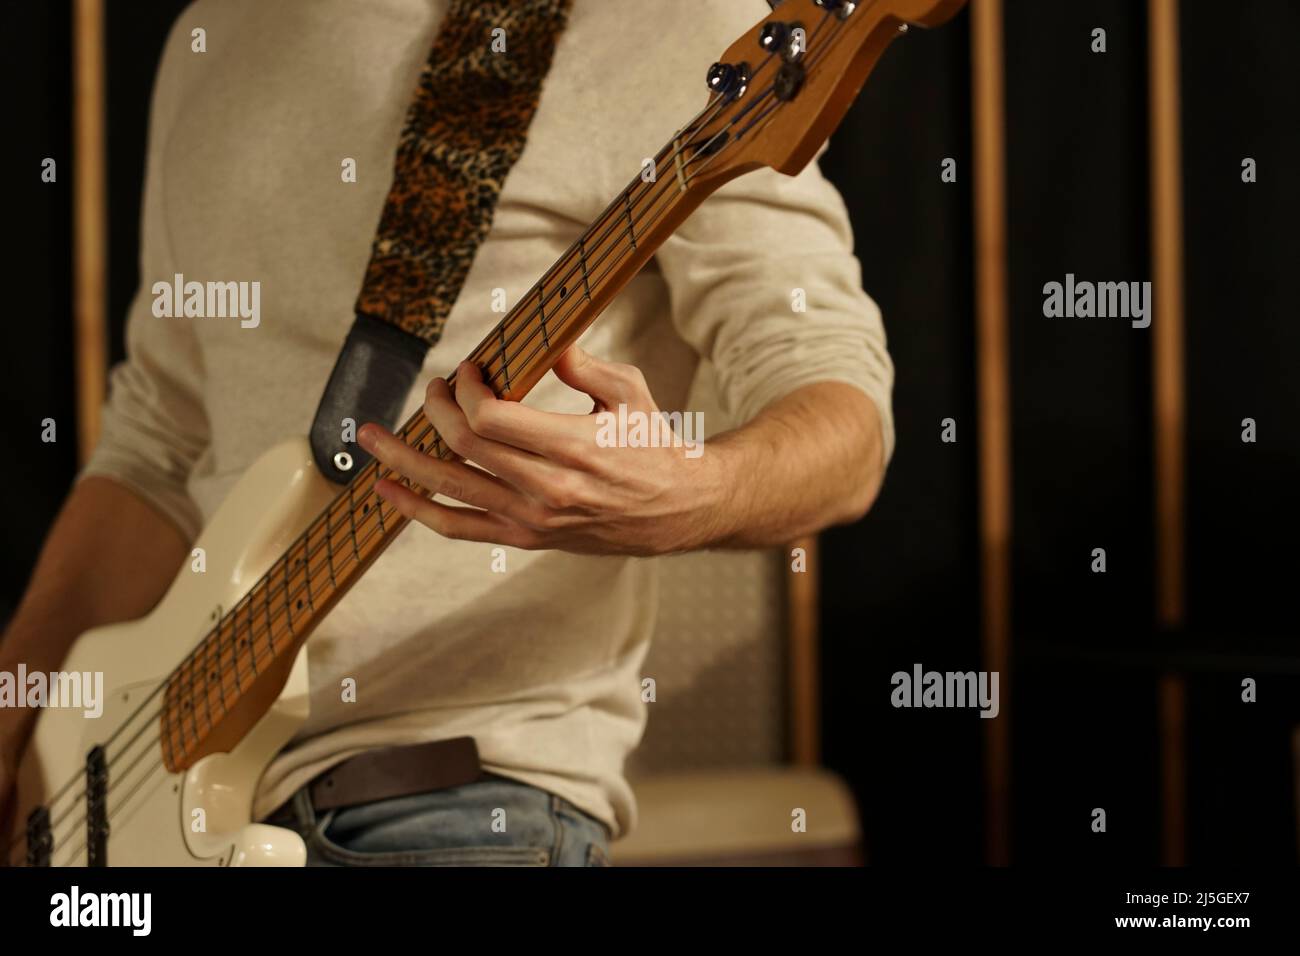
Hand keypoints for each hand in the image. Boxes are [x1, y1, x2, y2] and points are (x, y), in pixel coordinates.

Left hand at [357, 347, 727, 555]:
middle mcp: (547, 488)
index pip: (491, 418)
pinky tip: (388, 490)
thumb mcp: (630, 391)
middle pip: (464, 447)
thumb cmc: (655, 446)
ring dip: (402, 461)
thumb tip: (544, 337)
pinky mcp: (525, 537)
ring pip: (448, 489)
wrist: (679, 509)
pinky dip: (417, 509)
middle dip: (436, 409)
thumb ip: (583, 364)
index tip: (469, 371)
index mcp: (574, 448)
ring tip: (368, 438)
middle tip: (434, 388)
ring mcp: (532, 518)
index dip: (467, 389)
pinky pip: (458, 527)